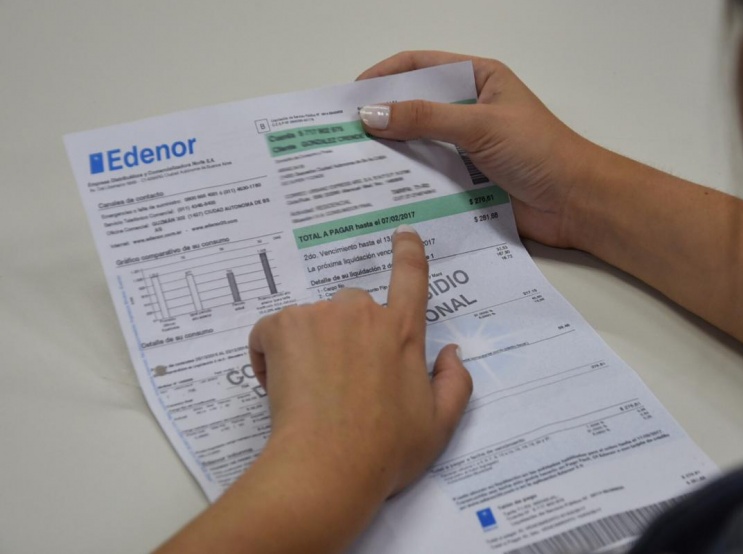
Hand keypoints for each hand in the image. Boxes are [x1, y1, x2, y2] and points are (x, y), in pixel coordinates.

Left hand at [249, 225, 471, 500]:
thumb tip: (452, 353)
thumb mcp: (439, 425)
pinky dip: (272, 354)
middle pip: (354, 305)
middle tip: (340, 379)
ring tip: (310, 392)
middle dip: (346, 334)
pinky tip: (281, 387)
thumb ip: (455, 383)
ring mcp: (320, 316)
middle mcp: (362, 313)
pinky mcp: (283, 327)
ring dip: (309, 346)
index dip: (408, 252)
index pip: (411, 276)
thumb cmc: (385, 452)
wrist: (326, 468)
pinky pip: (273, 332)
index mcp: (402, 331)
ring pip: (312, 322)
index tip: (403, 236)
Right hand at [357, 51, 592, 248]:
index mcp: (478, 79)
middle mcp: (470, 109)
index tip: (351, 96)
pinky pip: (430, 176)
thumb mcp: (480, 125)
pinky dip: (408, 182)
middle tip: (343, 134)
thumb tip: (371, 115)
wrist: (576, 202)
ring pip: (420, 144)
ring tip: (352, 165)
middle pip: (416, 107)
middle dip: (382, 118)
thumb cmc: (539, 150)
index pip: (421, 66)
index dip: (385, 76)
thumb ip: (426, 119)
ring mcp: (468, 147)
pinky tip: (381, 191)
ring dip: (391, 153)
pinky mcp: (468, 180)